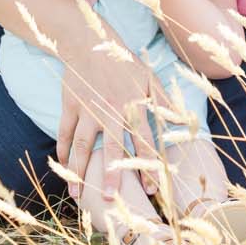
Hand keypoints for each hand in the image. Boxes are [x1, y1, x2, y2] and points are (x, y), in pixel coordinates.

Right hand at [55, 25, 162, 201]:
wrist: (88, 43)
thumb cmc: (123, 63)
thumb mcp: (148, 78)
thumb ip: (164, 102)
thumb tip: (182, 122)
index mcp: (132, 105)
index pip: (143, 140)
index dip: (147, 164)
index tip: (150, 189)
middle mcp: (110, 110)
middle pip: (111, 148)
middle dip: (111, 175)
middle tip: (110, 200)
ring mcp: (87, 109)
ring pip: (83, 146)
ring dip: (79, 171)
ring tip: (77, 195)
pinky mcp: (70, 106)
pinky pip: (65, 133)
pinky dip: (63, 152)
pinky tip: (63, 169)